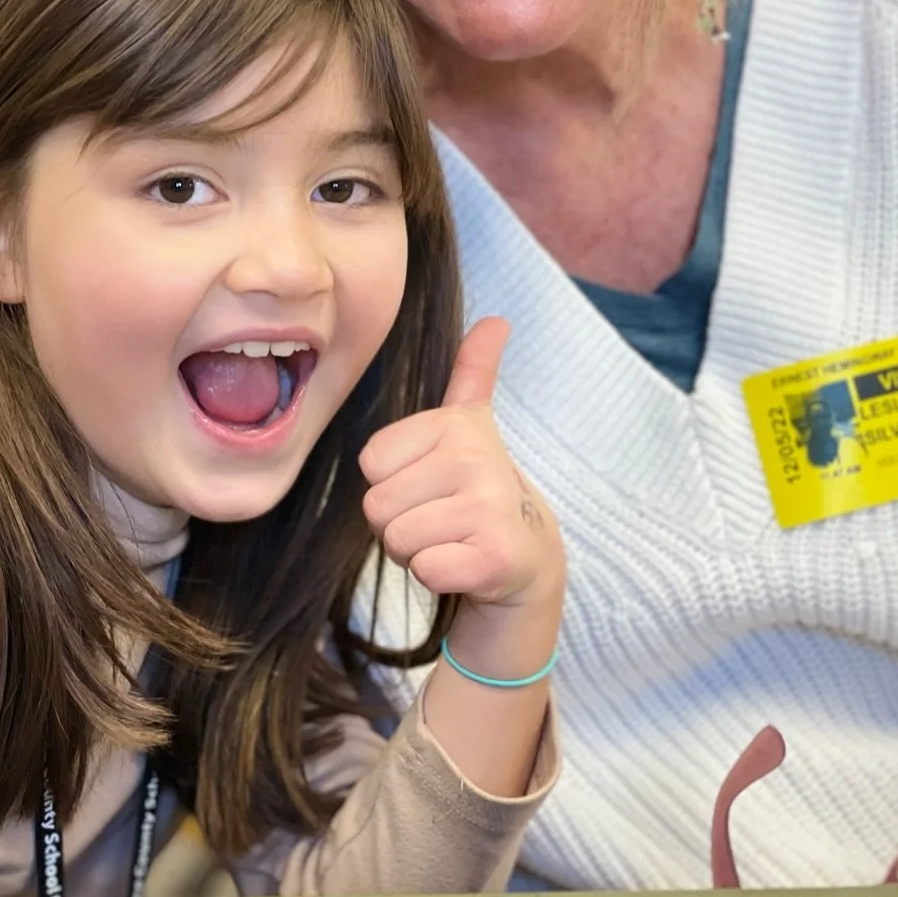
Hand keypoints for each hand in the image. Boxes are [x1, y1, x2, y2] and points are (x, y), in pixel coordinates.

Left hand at [358, 317, 561, 613]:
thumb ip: (472, 371)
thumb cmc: (478, 489)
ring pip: (398, 540)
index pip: (371, 464)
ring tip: (453, 539)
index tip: (432, 485)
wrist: (527, 555)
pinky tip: (466, 564)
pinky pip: (425, 570)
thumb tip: (497, 319)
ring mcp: (488, 509)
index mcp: (455, 426)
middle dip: (400, 522)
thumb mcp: (470, 425)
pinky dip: (438, 576)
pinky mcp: (493, 558)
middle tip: (442, 519)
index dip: (392, 483)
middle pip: (377, 506)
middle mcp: (475, 459)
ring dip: (417, 551)